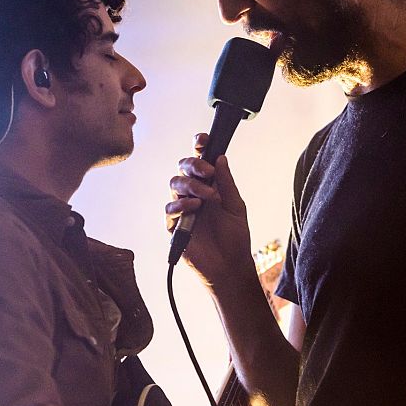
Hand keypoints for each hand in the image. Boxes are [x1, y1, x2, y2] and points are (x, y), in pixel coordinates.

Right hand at [166, 133, 254, 288]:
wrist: (230, 266)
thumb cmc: (235, 237)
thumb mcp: (236, 206)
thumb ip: (226, 183)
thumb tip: (221, 157)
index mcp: (209, 185)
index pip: (200, 160)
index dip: (199, 147)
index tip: (203, 140)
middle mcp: (194, 193)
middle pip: (183, 168)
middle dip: (194, 165)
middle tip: (208, 172)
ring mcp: (183, 208)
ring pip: (175, 185)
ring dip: (190, 186)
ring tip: (207, 196)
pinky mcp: (175, 226)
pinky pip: (169, 210)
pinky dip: (181, 206)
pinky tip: (195, 208)